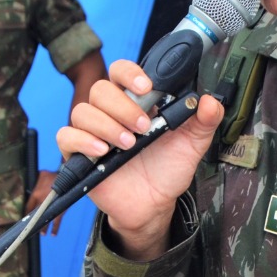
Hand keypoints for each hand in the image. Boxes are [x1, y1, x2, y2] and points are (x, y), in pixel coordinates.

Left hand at [24, 169, 63, 233]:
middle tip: (31, 229)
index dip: (26, 213)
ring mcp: (51, 206)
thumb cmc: (53, 174)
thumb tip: (33, 180)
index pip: (28, 206)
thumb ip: (36, 178)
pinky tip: (53, 234)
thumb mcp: (42, 174)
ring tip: (42, 233)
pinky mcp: (60, 209)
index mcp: (35, 193)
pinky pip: (57, 221)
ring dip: (43, 227)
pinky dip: (55, 228)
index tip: (25, 219)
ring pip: (45, 219)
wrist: (67, 176)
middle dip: (34, 222)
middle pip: (35, 215)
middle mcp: (41, 201)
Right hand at [55, 59, 223, 258]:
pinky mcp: (78, 154)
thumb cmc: (168, 169)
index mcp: (135, 102)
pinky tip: (102, 151)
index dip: (129, 73)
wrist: (154, 204)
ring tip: (129, 145)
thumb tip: (210, 101)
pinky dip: (82, 141)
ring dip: (107, 125)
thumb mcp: (193, 144)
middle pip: (100, 90)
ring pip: (83, 112)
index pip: (121, 72)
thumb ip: (205, 121)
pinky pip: (66, 137)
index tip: (146, 87)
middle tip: (144, 127)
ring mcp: (93, 132)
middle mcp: (111, 113)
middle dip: (122, 107)